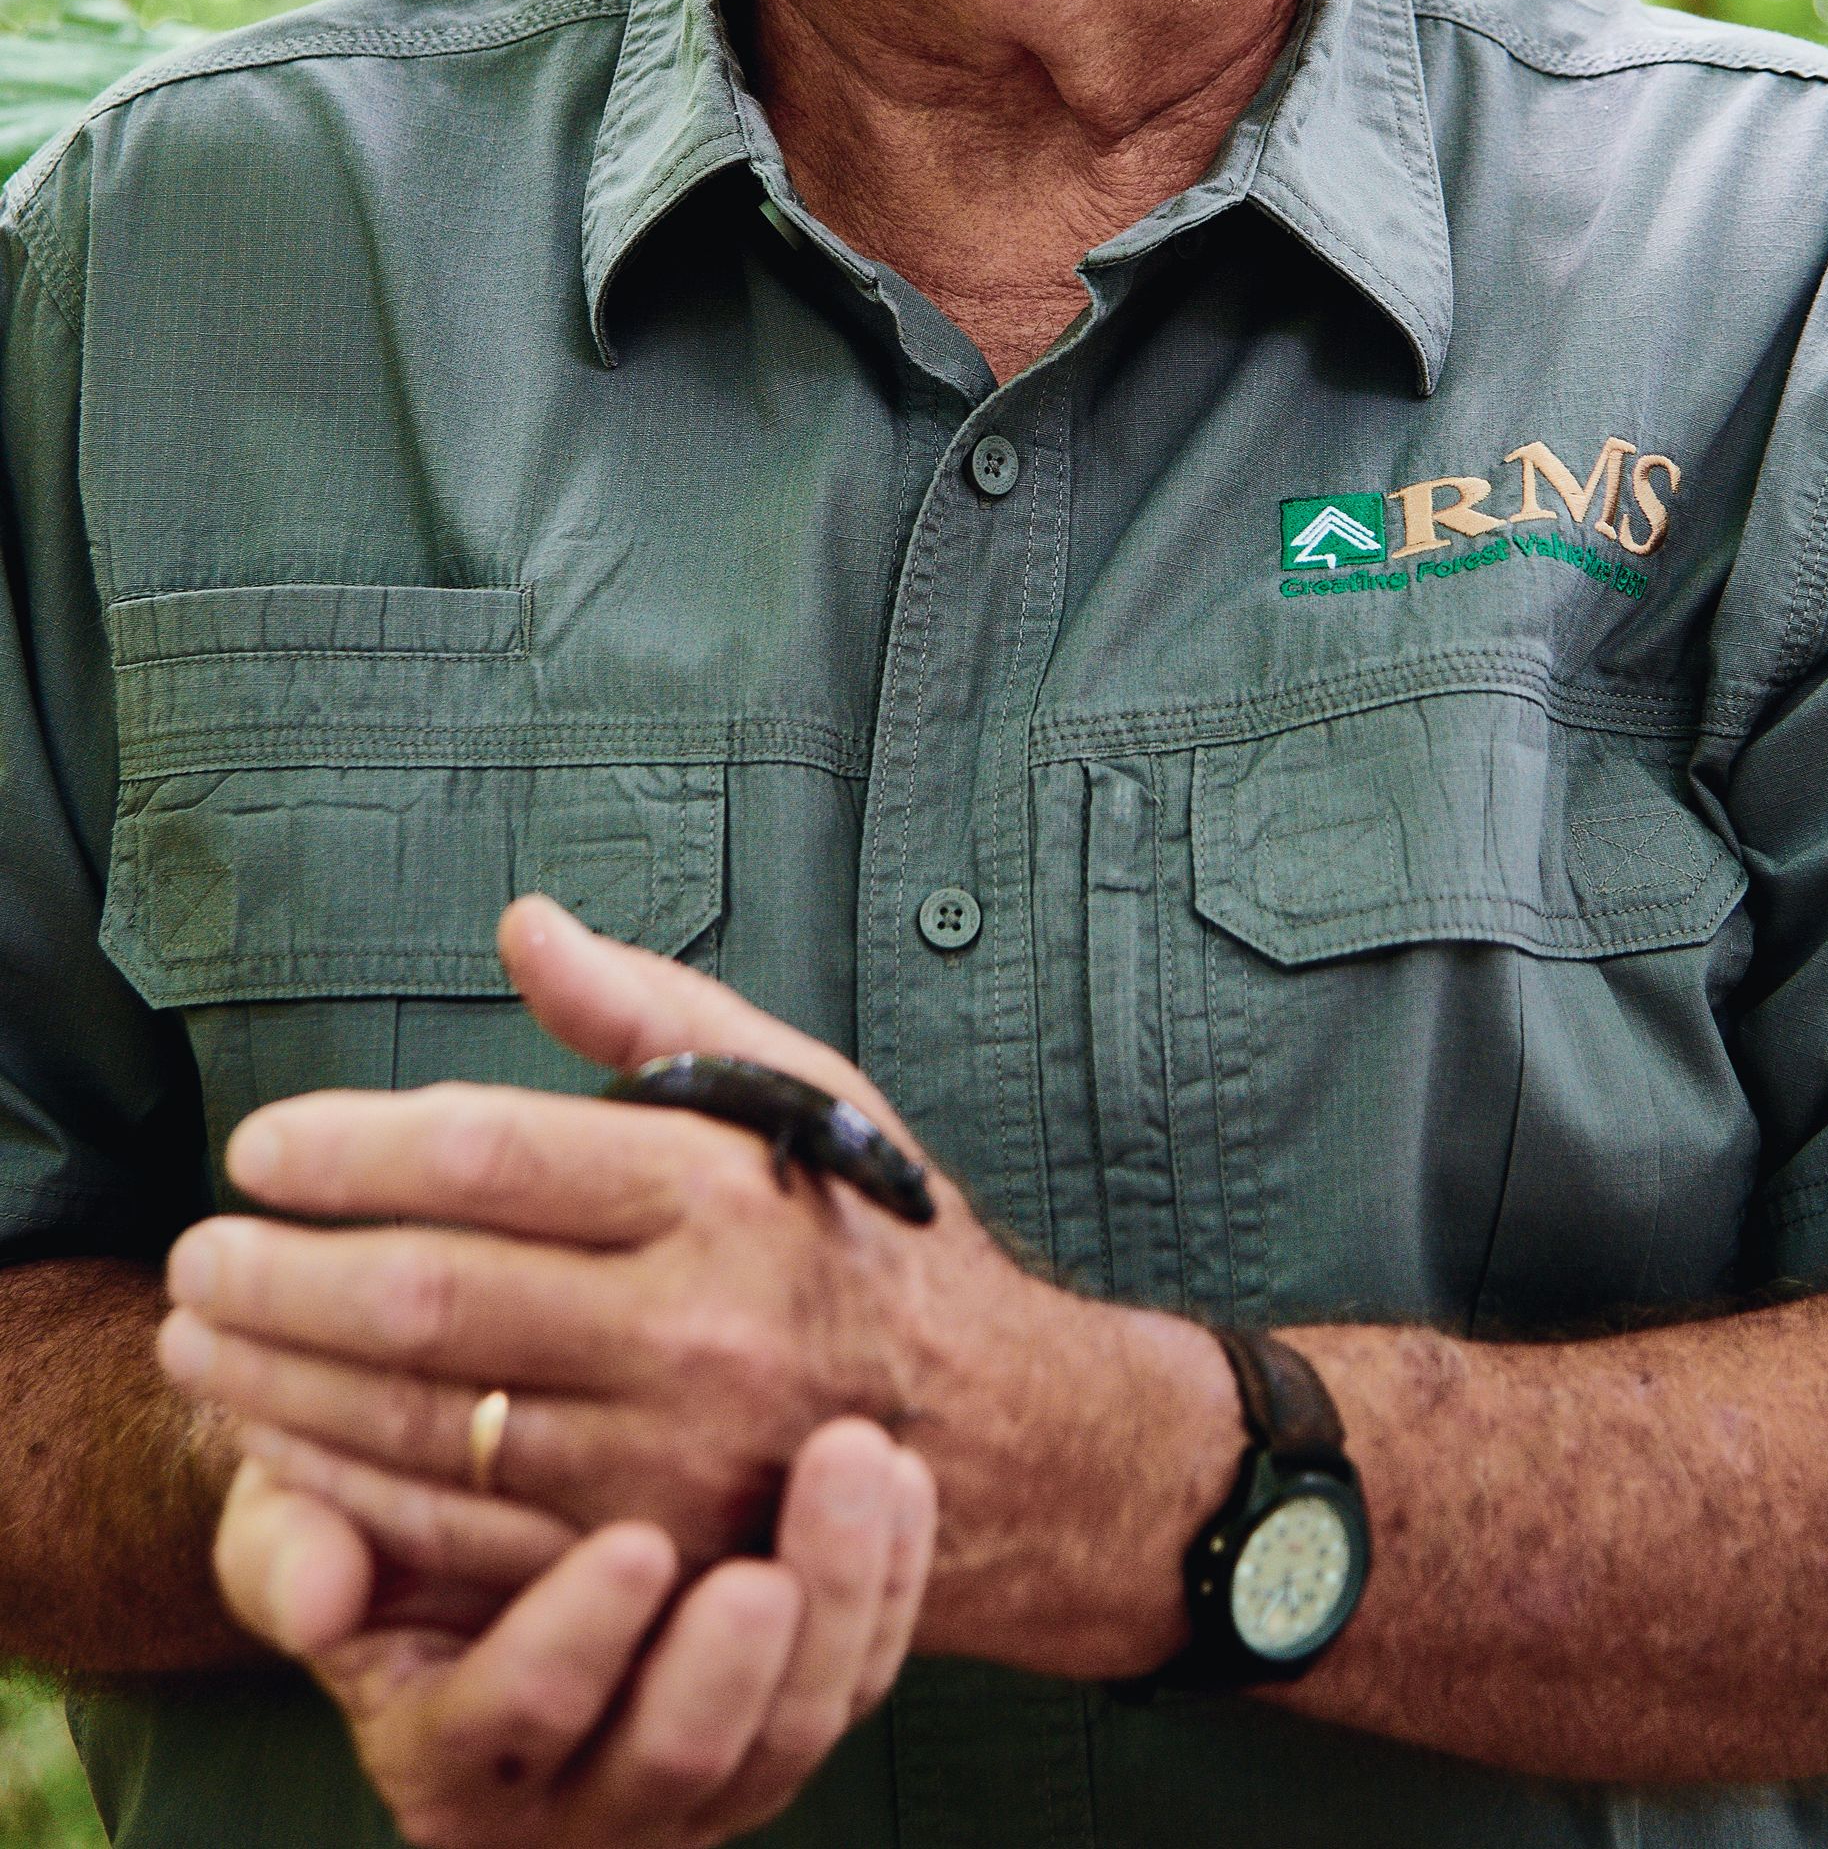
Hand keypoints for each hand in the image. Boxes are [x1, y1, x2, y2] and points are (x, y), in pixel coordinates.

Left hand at [159, 898, 1232, 1676]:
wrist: (990, 1435)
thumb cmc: (866, 1230)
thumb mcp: (788, 1084)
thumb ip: (642, 1007)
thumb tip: (521, 921)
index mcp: (714, 1184)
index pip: (481, 1154)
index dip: (344, 1149)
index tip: (258, 1148)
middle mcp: (693, 1318)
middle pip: (426, 1294)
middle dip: (278, 1274)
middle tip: (192, 1254)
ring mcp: (668, 1451)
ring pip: (421, 1417)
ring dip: (282, 1381)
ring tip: (203, 1341)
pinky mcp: (649, 1550)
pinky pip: (460, 1525)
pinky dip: (346, 1483)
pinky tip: (283, 1440)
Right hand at [215, 1413, 933, 1848]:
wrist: (466, 1498)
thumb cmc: (369, 1502)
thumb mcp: (299, 1518)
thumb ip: (292, 1556)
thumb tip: (320, 1592)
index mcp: (448, 1757)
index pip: (513, 1724)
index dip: (571, 1645)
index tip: (632, 1545)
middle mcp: (574, 1798)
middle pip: (679, 1762)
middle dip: (735, 1664)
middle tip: (772, 1557)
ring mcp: (696, 1771)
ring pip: (792, 1733)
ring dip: (842, 1602)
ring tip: (859, 1463)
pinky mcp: (782, 1716)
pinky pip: (857, 1679)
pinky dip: (891, 1584)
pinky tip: (900, 1475)